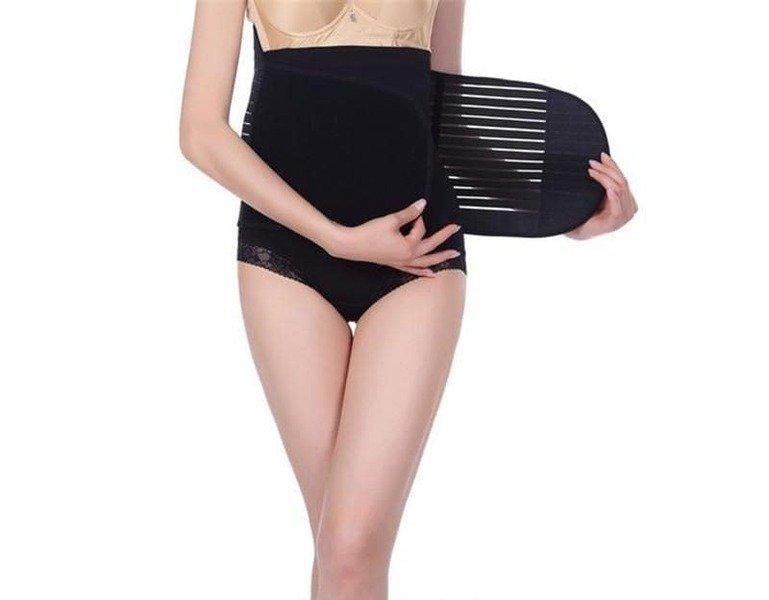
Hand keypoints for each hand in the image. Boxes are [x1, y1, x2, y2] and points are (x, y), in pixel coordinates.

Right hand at [326, 199, 461, 276]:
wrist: (351, 245)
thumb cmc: (368, 234)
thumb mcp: (390, 221)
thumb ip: (408, 213)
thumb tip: (422, 205)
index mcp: (408, 247)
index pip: (419, 230)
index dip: (416, 218)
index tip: (412, 212)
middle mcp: (407, 257)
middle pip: (431, 247)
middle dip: (444, 237)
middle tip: (456, 228)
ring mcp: (401, 262)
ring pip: (426, 261)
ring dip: (440, 258)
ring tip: (453, 255)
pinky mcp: (394, 263)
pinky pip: (413, 270)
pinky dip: (423, 272)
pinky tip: (431, 275)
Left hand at [567, 153, 637, 239]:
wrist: (577, 228)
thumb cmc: (587, 210)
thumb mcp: (600, 191)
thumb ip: (607, 180)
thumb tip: (605, 157)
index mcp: (629, 201)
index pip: (623, 179)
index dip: (613, 166)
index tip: (602, 155)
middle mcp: (630, 209)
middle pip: (622, 183)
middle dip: (607, 170)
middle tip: (592, 162)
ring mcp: (624, 217)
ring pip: (618, 190)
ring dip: (604, 178)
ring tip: (590, 171)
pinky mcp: (615, 223)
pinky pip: (617, 206)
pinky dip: (613, 197)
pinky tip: (607, 189)